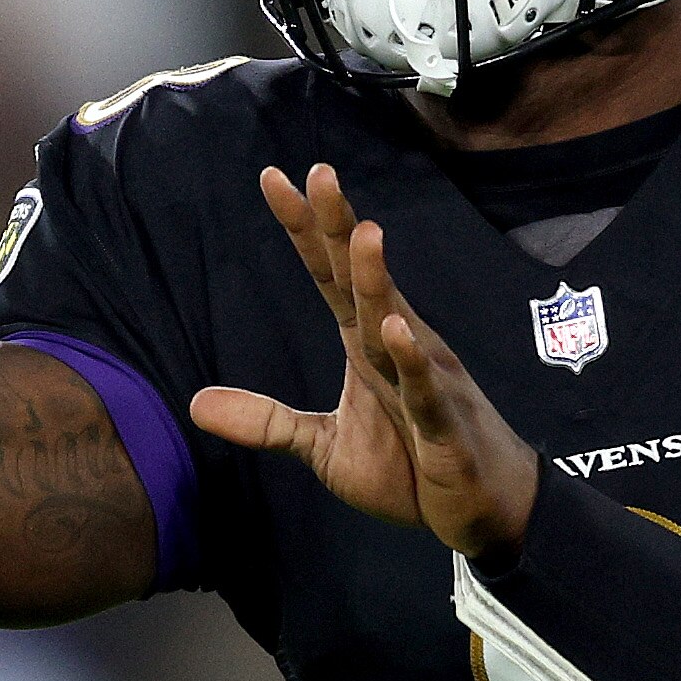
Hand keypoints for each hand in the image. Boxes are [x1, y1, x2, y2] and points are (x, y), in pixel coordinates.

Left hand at [191, 164, 540, 559]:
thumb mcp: (324, 448)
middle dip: (339, 228)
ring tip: (362, 232)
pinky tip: (395, 329)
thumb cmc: (412, 467)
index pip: (328, 275)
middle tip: (319, 172)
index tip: (273, 178)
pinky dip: (411, 361)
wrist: (484, 509)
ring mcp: (424, 382)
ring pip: (394, 322)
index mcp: (365, 345)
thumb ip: (267, 422)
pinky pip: (424, 390)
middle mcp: (396, 347)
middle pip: (361, 279)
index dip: (303, 230)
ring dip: (377, 280)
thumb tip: (196, 405)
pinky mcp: (443, 426)